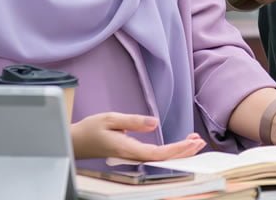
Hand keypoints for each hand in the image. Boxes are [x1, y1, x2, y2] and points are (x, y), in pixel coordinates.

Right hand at [71, 112, 205, 160]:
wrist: (75, 141)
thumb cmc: (90, 129)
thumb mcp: (111, 118)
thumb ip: (133, 121)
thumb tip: (153, 122)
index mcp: (126, 149)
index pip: (157, 153)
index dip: (176, 149)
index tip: (191, 142)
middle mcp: (131, 156)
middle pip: (162, 158)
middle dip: (183, 152)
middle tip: (200, 141)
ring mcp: (132, 156)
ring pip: (160, 158)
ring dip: (179, 151)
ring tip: (195, 141)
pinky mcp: (132, 154)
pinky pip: (155, 155)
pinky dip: (170, 150)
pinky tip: (179, 143)